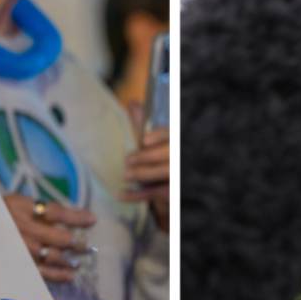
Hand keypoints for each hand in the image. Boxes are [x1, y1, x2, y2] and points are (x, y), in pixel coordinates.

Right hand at [3, 192, 95, 282]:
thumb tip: (73, 215)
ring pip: (55, 256)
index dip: (78, 217)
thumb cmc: (0, 215)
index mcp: (23, 209)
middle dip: (78, 243)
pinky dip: (60, 275)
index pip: (57, 212)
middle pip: (60, 237)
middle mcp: (25, 229)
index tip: (93, 220)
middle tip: (88, 247)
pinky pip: (44, 273)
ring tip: (78, 261)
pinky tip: (70, 275)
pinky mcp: (20, 265)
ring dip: (71, 259)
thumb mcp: (18, 202)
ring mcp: (22, 249)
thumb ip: (43, 208)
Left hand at [123, 105, 169, 231]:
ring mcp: (179, 176)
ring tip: (125, 175)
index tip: (144, 140)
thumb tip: (133, 103)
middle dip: (147, 157)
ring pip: (166, 173)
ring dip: (144, 174)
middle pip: (169, 155)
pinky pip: (156, 193)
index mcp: (176, 141)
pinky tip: (120, 195)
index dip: (159, 136)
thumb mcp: (154, 141)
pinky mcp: (173, 193)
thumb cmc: (159, 158)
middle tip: (127, 160)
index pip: (172, 135)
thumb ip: (144, 124)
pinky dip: (136, 195)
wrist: (171, 187)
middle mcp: (181, 156)